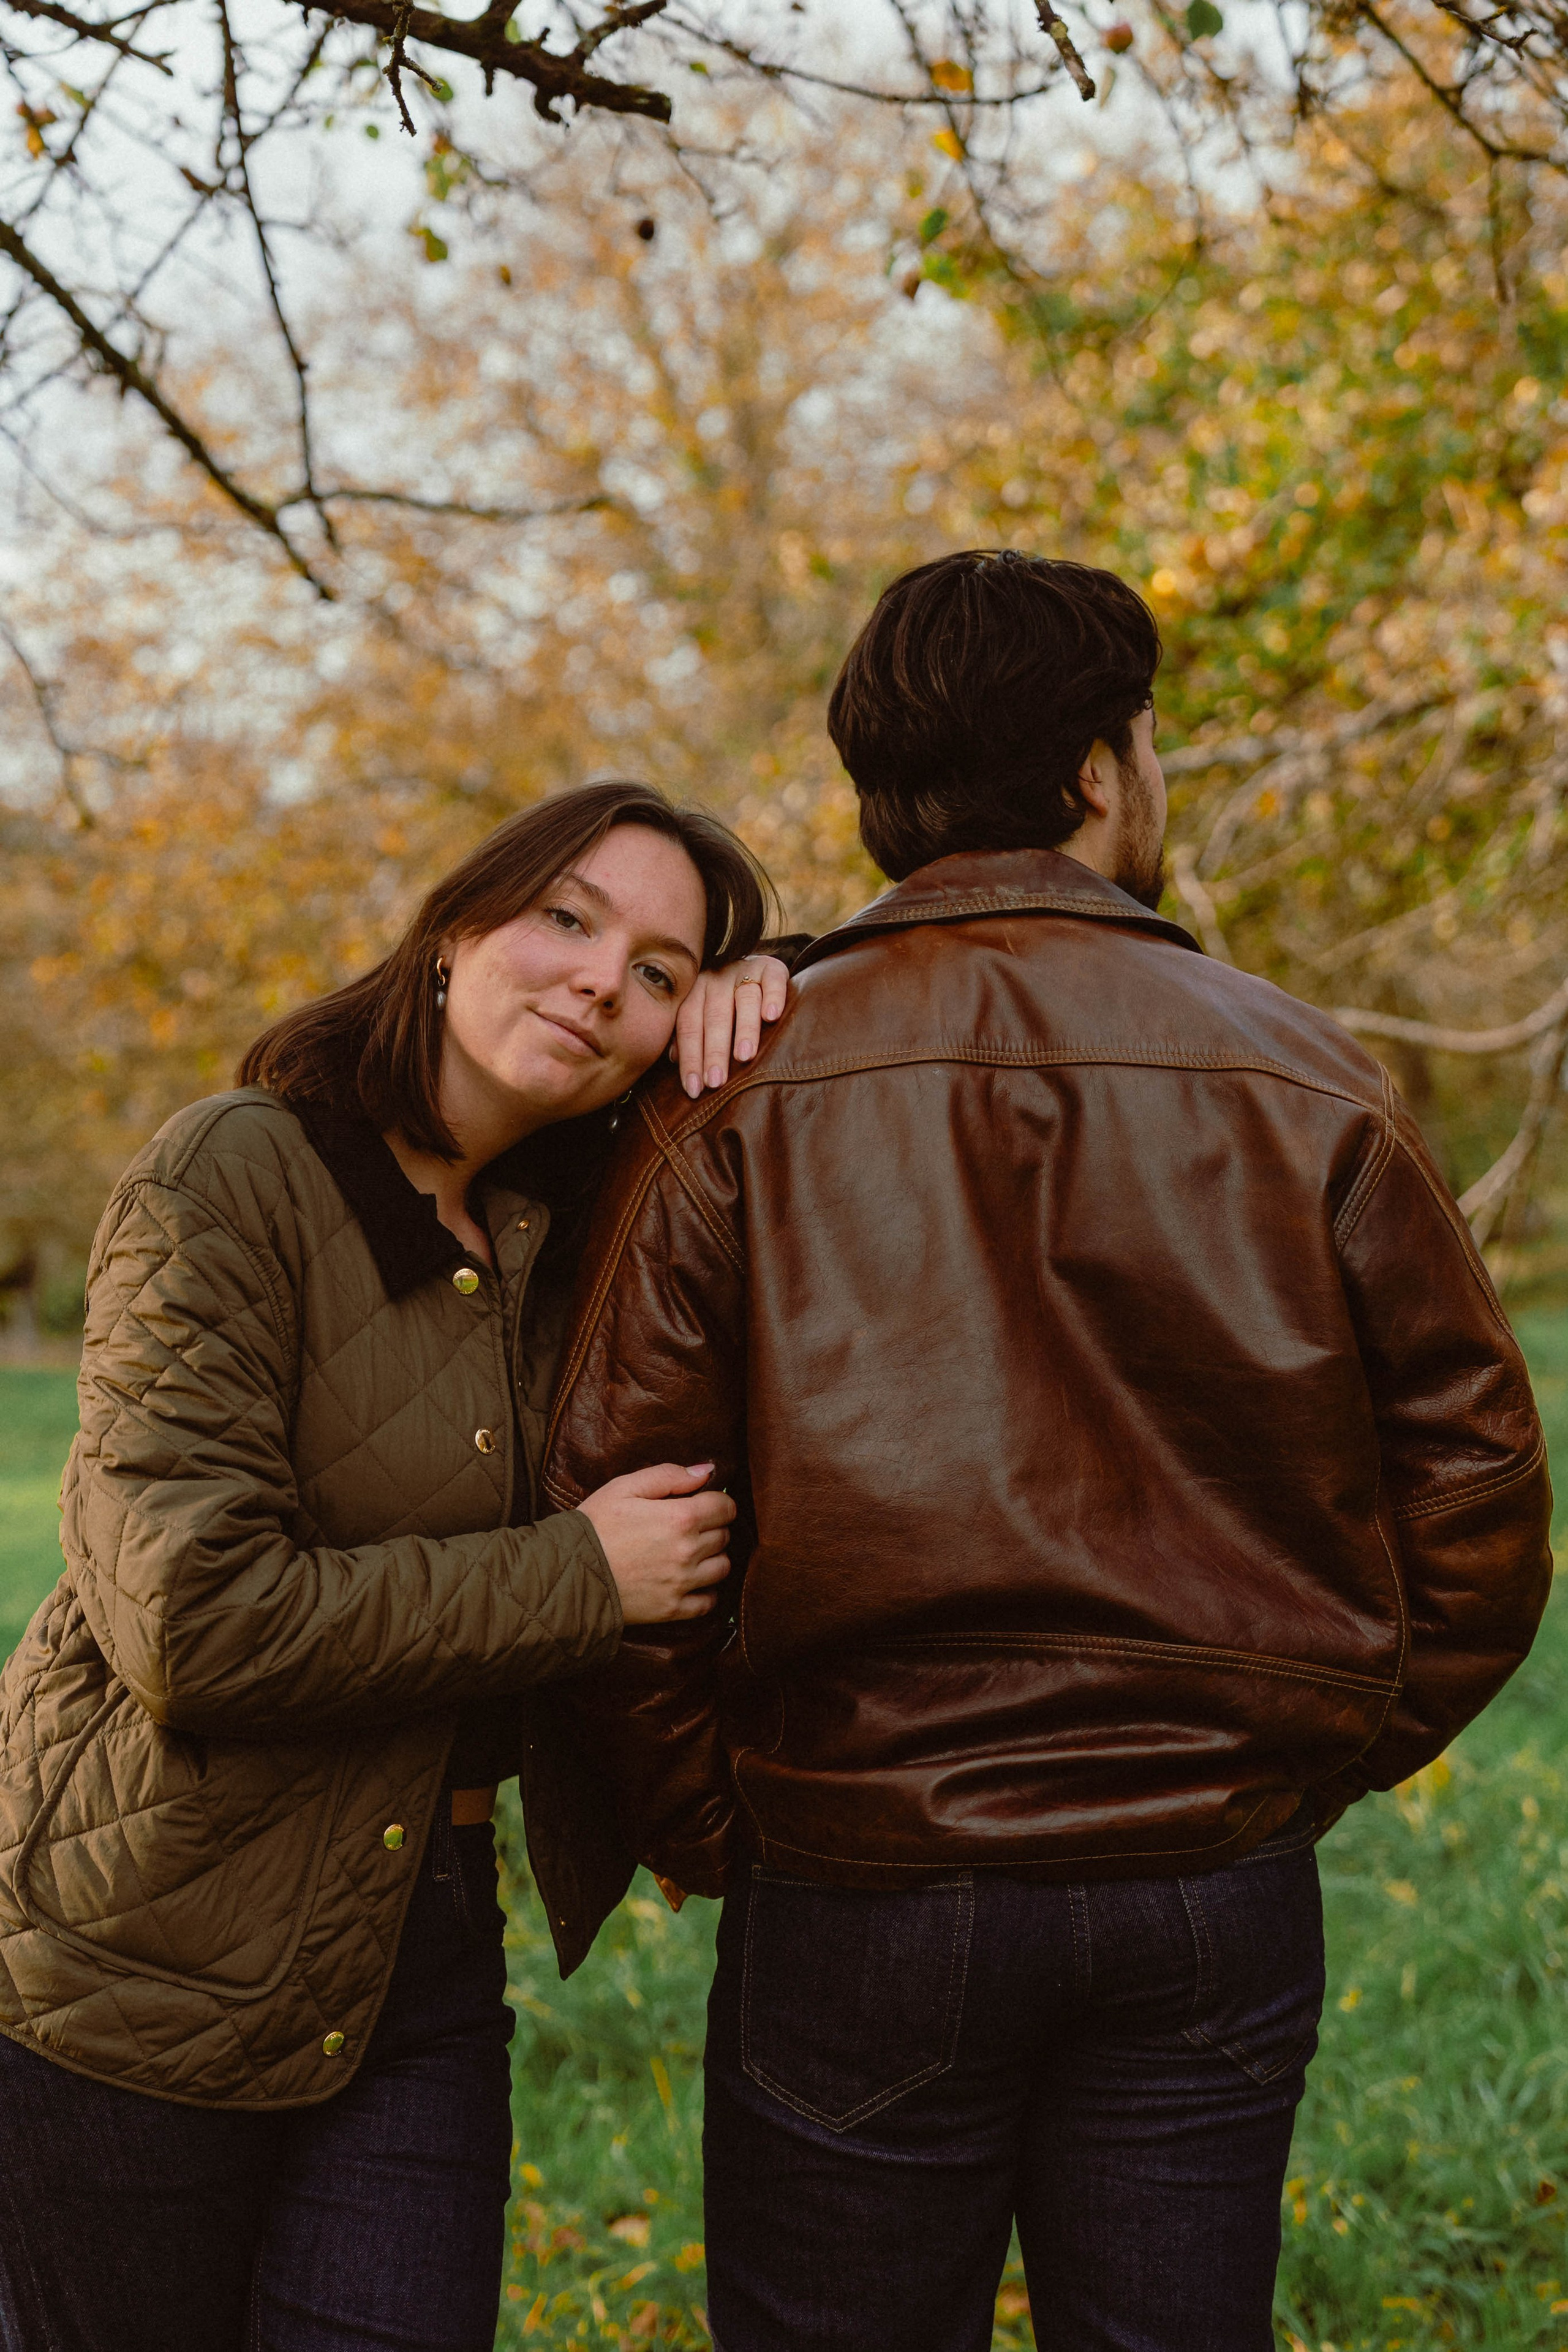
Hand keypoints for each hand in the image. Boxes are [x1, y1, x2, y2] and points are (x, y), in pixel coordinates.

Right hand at [578, 1462, 735, 1623]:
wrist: (567, 1573)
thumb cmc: (594, 1525)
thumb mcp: (625, 1487)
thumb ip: (669, 1475)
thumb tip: (707, 1472)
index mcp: (679, 1517)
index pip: (726, 1507)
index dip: (718, 1502)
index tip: (706, 1504)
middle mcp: (687, 1551)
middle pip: (724, 1536)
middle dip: (713, 1527)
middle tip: (690, 1527)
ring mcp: (681, 1583)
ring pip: (722, 1567)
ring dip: (713, 1558)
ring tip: (691, 1553)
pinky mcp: (672, 1609)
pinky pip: (708, 1603)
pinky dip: (705, 1592)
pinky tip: (690, 1582)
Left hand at [673, 955, 790, 1097]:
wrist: (753, 968)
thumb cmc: (723, 1002)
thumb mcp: (701, 1012)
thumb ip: (689, 1033)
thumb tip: (672, 1059)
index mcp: (695, 990)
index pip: (689, 1025)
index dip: (690, 1058)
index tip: (695, 1088)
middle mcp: (717, 977)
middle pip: (714, 1015)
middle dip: (714, 1051)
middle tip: (716, 1081)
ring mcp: (744, 969)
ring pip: (744, 999)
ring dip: (744, 1028)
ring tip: (744, 1056)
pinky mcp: (771, 966)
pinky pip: (772, 979)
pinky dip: (773, 996)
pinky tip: (772, 1017)